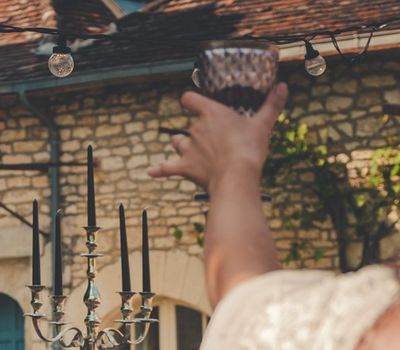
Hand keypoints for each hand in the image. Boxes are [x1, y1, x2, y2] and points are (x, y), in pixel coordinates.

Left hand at [148, 83, 287, 195]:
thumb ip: (272, 105)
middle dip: (196, 131)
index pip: (189, 99)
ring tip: (189, 152)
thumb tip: (283, 86)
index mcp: (210, 114)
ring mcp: (188, 149)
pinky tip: (151, 172)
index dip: (190, 100)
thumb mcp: (263, 124)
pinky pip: (166, 168)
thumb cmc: (249, 148)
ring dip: (180, 146)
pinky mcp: (184, 168)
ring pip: (177, 143)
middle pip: (187, 125)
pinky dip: (159, 170)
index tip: (195, 103)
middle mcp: (195, 130)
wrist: (237, 177)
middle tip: (211, 139)